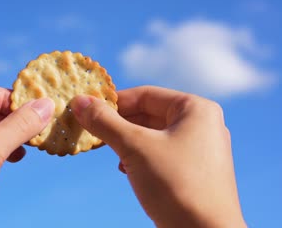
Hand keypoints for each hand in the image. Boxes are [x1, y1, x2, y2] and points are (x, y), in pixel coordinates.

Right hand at [71, 86, 245, 227]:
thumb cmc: (176, 185)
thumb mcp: (135, 148)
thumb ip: (106, 122)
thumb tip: (79, 101)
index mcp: (195, 109)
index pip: (145, 95)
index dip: (113, 101)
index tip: (87, 110)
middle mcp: (202, 124)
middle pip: (149, 114)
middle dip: (118, 123)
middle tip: (92, 131)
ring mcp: (200, 148)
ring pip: (153, 135)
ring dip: (127, 141)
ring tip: (109, 152)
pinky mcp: (194, 170)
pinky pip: (161, 153)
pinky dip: (140, 157)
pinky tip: (126, 169)